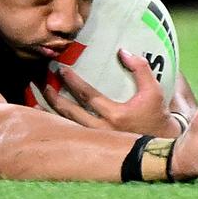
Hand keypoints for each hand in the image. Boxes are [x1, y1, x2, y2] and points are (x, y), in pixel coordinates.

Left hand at [46, 49, 177, 136]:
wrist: (159, 147)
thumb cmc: (156, 115)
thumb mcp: (155, 90)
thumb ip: (141, 69)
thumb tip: (122, 51)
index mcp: (117, 115)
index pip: (88, 96)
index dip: (73, 82)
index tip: (61, 69)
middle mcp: (103, 130)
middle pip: (72, 112)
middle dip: (55, 97)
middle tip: (44, 82)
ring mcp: (97, 140)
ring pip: (68, 126)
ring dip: (52, 111)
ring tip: (39, 98)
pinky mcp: (94, 146)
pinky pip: (70, 134)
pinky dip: (56, 126)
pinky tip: (44, 117)